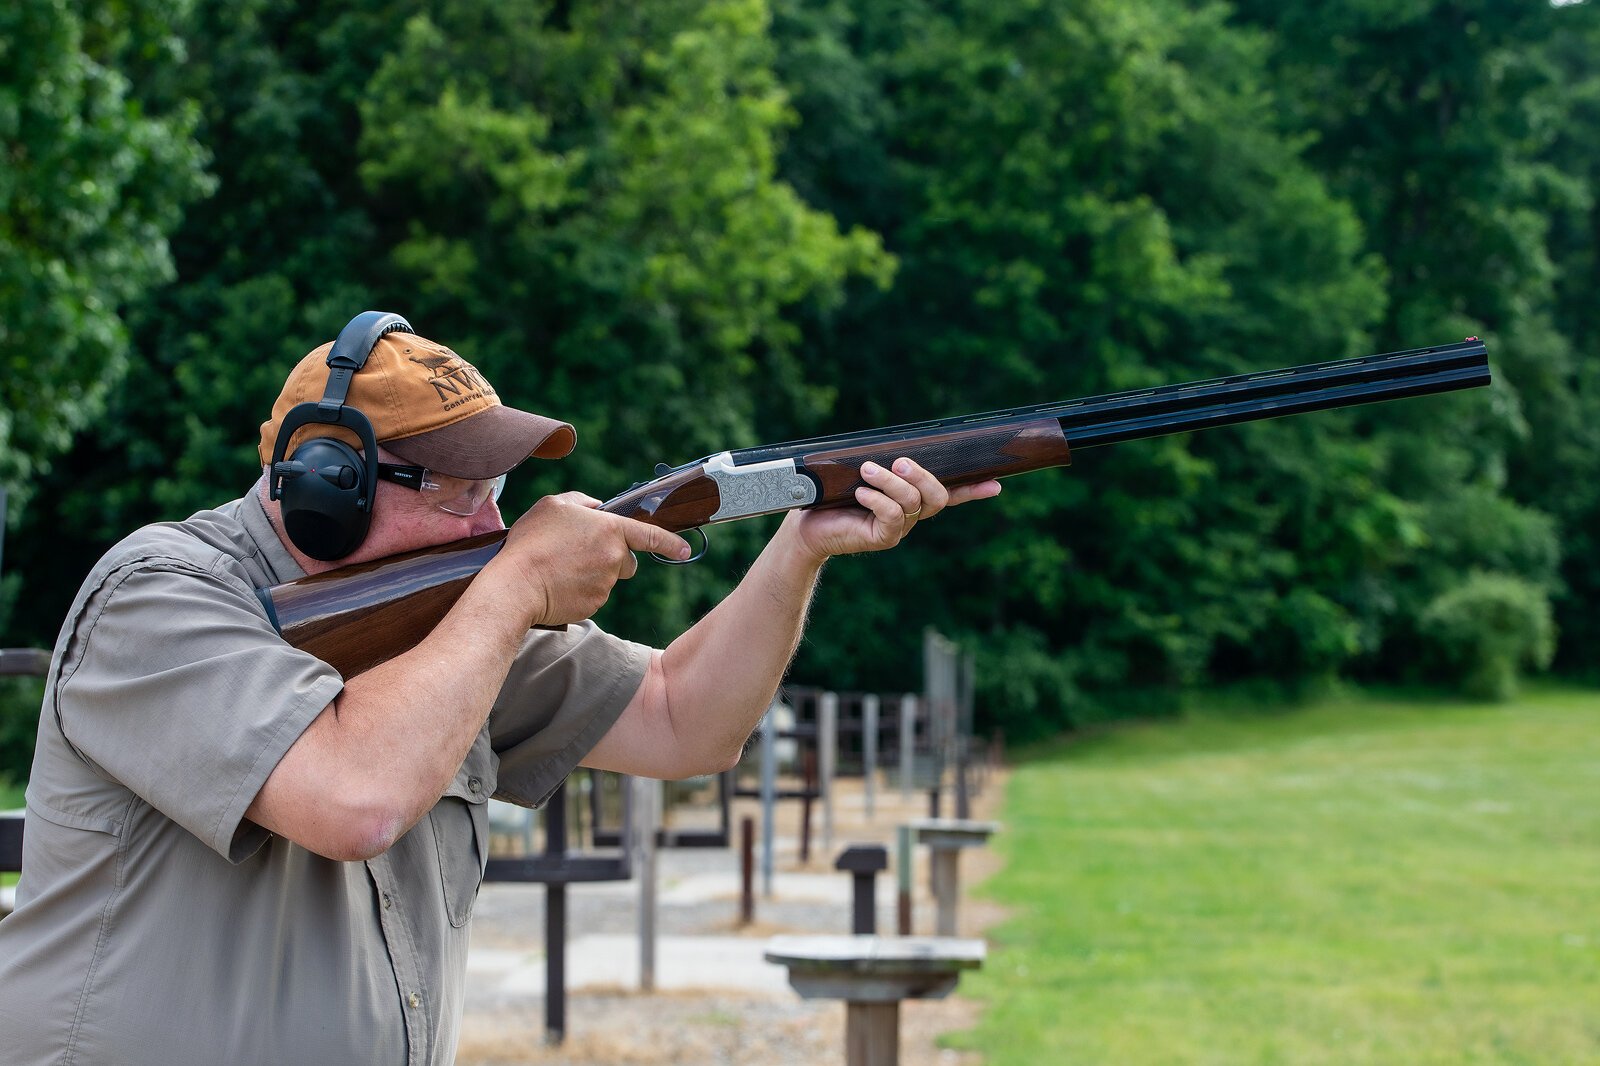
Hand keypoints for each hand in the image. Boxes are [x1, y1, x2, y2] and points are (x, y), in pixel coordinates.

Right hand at [491, 492, 692, 625]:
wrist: (516, 585)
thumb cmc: (533, 542)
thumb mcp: (554, 505)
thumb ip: (582, 502)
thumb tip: (597, 508)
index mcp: (610, 529)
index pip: (650, 535)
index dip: (670, 542)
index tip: (685, 549)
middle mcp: (614, 558)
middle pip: (627, 560)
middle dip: (612, 558)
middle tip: (580, 553)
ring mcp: (606, 584)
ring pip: (609, 578)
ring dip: (593, 573)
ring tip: (561, 567)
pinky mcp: (595, 604)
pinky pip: (594, 595)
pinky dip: (581, 590)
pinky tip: (559, 584)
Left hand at [789, 458, 1000, 561]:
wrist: (807, 526)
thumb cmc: (832, 496)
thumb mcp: (860, 474)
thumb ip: (882, 463)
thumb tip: (894, 447)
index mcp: (911, 498)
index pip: (950, 493)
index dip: (974, 489)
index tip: (996, 483)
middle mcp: (910, 515)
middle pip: (938, 497)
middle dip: (923, 476)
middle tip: (899, 462)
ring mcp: (898, 529)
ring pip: (913, 502)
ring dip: (891, 482)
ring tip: (867, 471)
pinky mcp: (882, 538)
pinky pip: (892, 516)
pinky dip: (877, 499)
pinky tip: (860, 493)